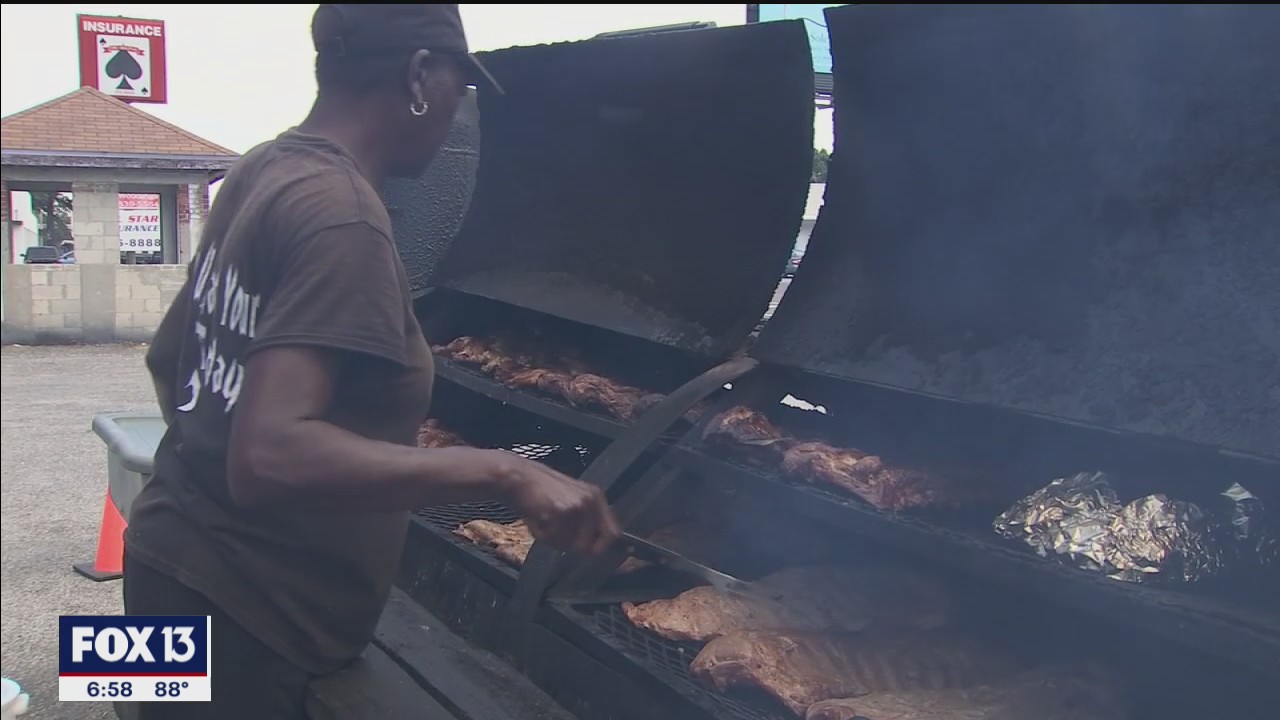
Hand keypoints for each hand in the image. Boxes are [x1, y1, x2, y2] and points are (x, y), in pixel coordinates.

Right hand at [487, 450, 621, 554]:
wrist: (518, 478)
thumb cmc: (538, 491)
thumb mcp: (570, 501)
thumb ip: (585, 522)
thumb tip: (594, 549)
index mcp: (596, 497)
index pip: (613, 533)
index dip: (603, 549)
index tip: (595, 556)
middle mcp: (591, 500)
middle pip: (592, 544)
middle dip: (574, 547)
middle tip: (557, 535)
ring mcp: (578, 506)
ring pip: (573, 544)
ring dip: (556, 541)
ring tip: (545, 522)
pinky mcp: (562, 511)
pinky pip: (556, 539)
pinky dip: (544, 536)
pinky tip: (538, 519)